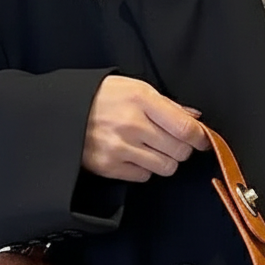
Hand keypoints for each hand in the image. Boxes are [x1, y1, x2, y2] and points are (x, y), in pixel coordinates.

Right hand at [82, 75, 210, 181]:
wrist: (61, 112)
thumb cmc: (101, 97)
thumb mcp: (135, 88)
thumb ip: (168, 105)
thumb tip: (196, 118)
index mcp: (141, 99)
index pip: (184, 128)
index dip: (200, 138)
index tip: (203, 140)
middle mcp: (132, 124)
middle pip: (180, 151)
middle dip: (183, 149)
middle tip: (174, 142)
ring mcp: (120, 148)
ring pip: (166, 167)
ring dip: (166, 160)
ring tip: (153, 149)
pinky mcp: (109, 167)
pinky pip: (145, 176)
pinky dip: (145, 169)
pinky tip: (135, 155)